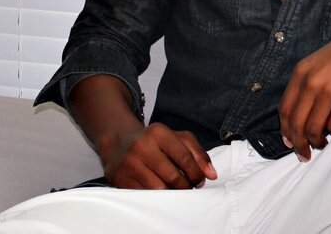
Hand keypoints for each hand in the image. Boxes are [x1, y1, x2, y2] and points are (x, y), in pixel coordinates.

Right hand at [98, 123, 217, 188]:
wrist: (118, 142)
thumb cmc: (154, 141)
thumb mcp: (177, 138)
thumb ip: (198, 153)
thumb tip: (211, 174)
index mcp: (159, 132)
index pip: (185, 158)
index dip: (196, 173)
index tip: (200, 180)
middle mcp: (142, 146)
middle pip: (173, 176)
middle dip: (186, 186)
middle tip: (190, 188)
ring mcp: (130, 163)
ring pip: (159, 188)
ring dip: (173, 194)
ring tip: (178, 191)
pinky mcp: (121, 178)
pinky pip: (145, 194)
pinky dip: (157, 197)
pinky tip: (162, 193)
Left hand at [278, 21, 330, 161]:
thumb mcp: (318, 62)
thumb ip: (306, 85)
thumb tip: (300, 119)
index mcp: (302, 72)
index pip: (285, 110)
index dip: (286, 131)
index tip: (290, 143)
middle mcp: (312, 82)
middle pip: (297, 124)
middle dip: (299, 144)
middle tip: (304, 155)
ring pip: (316, 129)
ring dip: (319, 141)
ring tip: (324, 143)